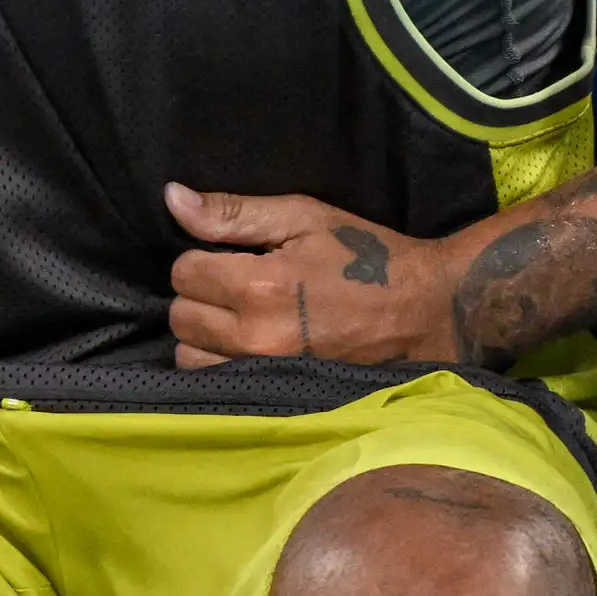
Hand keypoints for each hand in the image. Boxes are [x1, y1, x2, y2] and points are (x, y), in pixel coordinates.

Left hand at [164, 184, 464, 371]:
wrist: (424, 311)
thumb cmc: (364, 256)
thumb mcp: (303, 217)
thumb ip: (234, 213)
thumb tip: (172, 199)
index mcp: (260, 286)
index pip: (182, 272)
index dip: (200, 259)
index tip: (231, 258)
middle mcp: (256, 337)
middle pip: (181, 317)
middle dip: (199, 297)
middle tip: (236, 287)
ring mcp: (265, 374)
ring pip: (190, 356)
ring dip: (204, 335)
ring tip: (241, 318)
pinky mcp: (275, 396)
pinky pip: (216, 383)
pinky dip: (220, 363)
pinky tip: (246, 346)